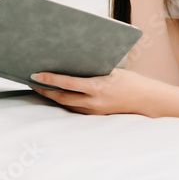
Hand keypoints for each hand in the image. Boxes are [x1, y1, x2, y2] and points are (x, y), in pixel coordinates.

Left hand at [30, 68, 161, 116]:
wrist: (147, 100)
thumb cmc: (131, 81)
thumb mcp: (113, 70)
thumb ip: (93, 70)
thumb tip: (72, 63)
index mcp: (98, 87)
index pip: (67, 83)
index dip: (49, 79)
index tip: (35, 74)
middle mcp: (94, 102)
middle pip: (62, 97)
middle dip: (45, 90)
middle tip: (31, 81)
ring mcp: (94, 111)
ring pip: (67, 104)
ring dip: (52, 96)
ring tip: (40, 87)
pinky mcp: (96, 115)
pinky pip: (76, 109)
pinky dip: (65, 101)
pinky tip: (57, 95)